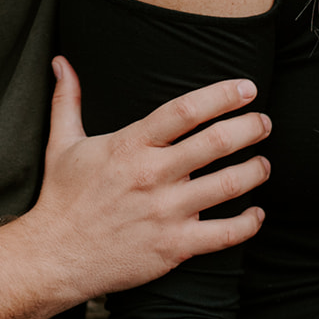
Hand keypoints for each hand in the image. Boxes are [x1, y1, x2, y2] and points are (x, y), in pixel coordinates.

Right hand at [26, 56, 270, 300]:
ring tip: (264, 163)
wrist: (54, 256)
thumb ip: (67, 99)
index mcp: (129, 145)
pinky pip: (225, 234)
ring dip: (256, 170)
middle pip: (216, 142)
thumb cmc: (61, 198)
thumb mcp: (62, 143)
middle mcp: (152, 175)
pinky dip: (249, 222)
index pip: (185, 110)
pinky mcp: (174, 246)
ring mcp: (165, 212)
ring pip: (228, 185)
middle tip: (263, 122)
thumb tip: (60, 62)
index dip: (221, 95)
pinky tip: (256, 214)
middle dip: (250, 127)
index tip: (246, 88)